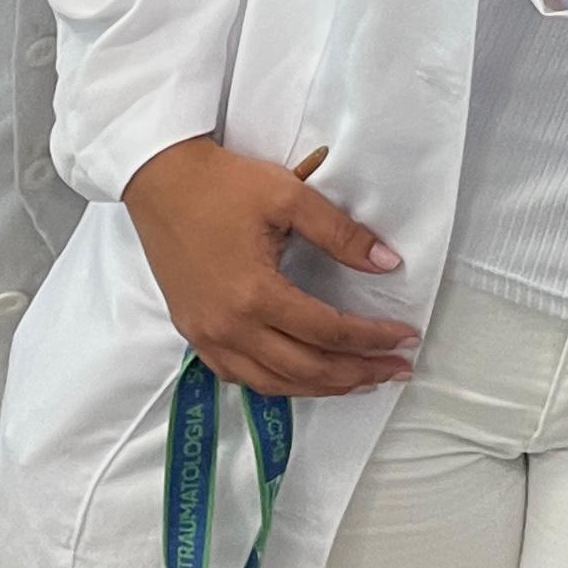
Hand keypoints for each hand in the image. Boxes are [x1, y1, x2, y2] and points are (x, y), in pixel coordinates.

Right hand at [121, 136, 414, 395]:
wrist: (159, 180)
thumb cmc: (223, 185)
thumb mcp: (290, 197)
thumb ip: (342, 234)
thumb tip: (388, 263)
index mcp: (255, 294)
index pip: (329, 331)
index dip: (373, 338)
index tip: (408, 337)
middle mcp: (228, 327)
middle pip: (305, 368)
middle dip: (357, 374)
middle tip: (396, 369)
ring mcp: (206, 335)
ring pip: (272, 382)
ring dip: (321, 387)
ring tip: (362, 380)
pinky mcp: (193, 332)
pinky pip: (240, 375)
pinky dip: (278, 383)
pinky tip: (303, 377)